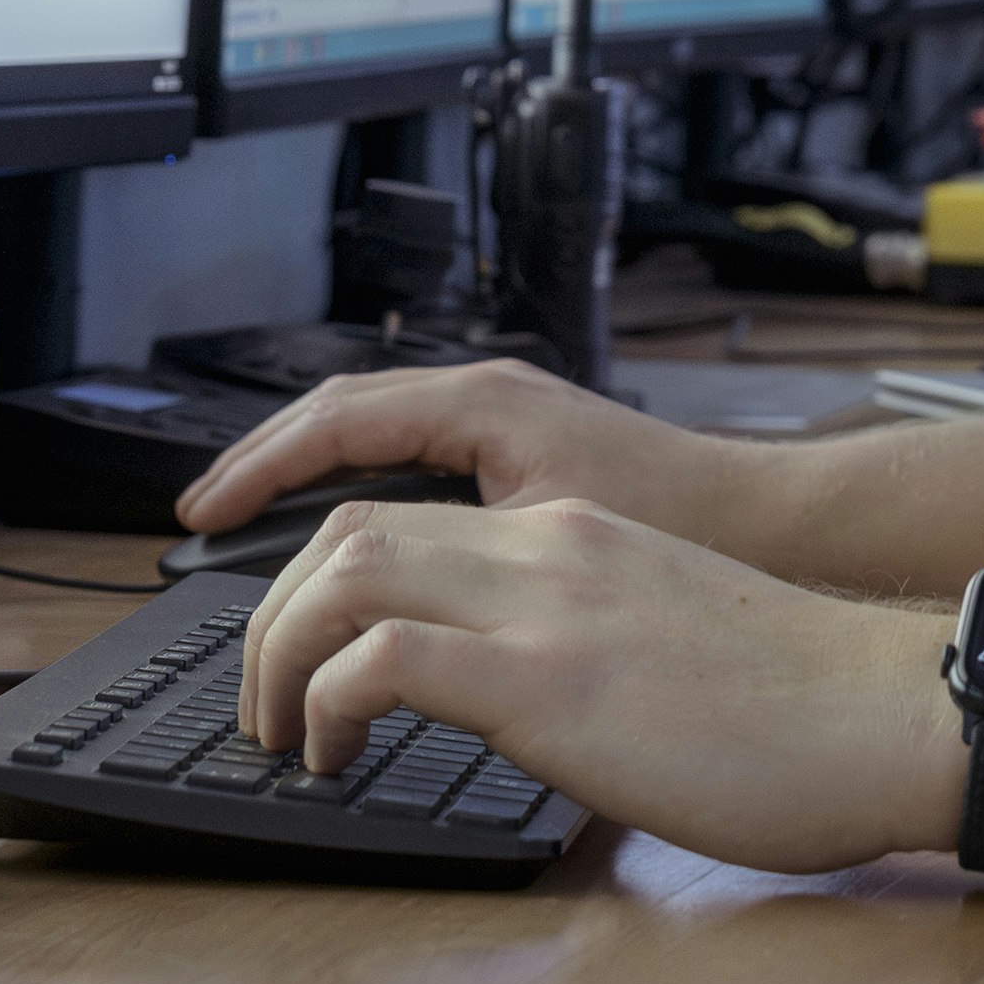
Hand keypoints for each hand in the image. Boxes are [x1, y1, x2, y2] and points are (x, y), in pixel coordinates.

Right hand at [175, 355, 779, 555]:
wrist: (782, 526)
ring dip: (309, 477)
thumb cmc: (686, 528)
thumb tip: (360, 585)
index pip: (336, 422)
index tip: (200, 513)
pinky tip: (344, 542)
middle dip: (265, 466)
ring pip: (376, 438)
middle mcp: (489, 398)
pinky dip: (363, 491)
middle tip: (201, 519)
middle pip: (342, 418)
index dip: (258, 469)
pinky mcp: (526, 458)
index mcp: (483, 404)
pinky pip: (414, 459)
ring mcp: (507, 422)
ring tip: (251, 530)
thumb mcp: (552, 541)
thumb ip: (454, 556)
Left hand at [234, 496, 965, 878]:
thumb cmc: (806, 710)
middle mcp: (551, 547)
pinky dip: (329, 701)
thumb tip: (529, 705)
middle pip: (352, 525)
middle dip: (274, 611)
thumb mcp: (670, 644)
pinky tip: (335, 753)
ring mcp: (547, 604)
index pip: (405, 512)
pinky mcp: (546, 678)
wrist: (890, 709)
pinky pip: (384, 658)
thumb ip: (588, 644)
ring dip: (282, 650)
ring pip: (347, 569)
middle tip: (263, 698)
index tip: (295, 646)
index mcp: (579, 539)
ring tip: (280, 729)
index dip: (321, 573)